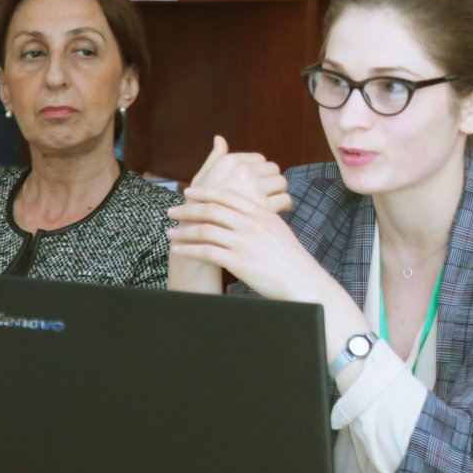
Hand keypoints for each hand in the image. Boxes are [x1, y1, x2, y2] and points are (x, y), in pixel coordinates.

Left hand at [168, 184, 324, 301]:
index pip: (227, 195)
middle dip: (187, 209)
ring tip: (170, 233)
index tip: (189, 192)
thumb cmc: (291, 259)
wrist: (302, 280)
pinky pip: (206, 252)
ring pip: (205, 229)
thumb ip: (261, 217)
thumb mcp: (278, 229)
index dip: (205, 192)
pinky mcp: (239, 261)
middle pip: (212, 209)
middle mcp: (251, 223)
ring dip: (183, 230)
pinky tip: (178, 250)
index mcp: (261, 213)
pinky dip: (188, 250)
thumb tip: (248, 211)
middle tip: (172, 211)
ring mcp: (245, 242)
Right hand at [188, 135, 291, 213]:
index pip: (259, 159)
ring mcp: (254, 188)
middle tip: (268, 193)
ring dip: (279, 192)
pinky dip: (284, 206)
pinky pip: (285, 199)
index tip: (257, 183)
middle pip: (273, 169)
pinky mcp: (264, 207)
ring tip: (273, 201)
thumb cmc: (197, 206)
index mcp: (230, 161)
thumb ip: (214, 158)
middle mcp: (243, 171)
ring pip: (281, 183)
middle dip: (271, 181)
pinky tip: (278, 211)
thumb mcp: (201, 178)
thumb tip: (219, 138)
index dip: (260, 172)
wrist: (197, 234)